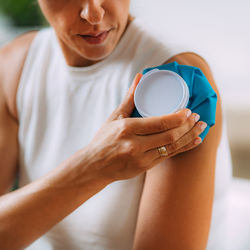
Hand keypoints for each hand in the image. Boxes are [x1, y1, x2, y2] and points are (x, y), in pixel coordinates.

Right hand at [86, 73, 206, 181]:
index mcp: (127, 129)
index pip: (159, 123)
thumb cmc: (103, 140)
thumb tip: (140, 77)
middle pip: (169, 136)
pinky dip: (183, 148)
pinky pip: (168, 157)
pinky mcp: (145, 167)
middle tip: (197, 117)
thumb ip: (130, 98)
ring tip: (201, 128)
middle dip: (187, 126)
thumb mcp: (114, 117)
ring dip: (189, 136)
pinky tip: (194, 141)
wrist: (95, 166)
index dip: (177, 117)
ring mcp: (141, 158)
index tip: (188, 110)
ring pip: (172, 147)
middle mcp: (135, 145)